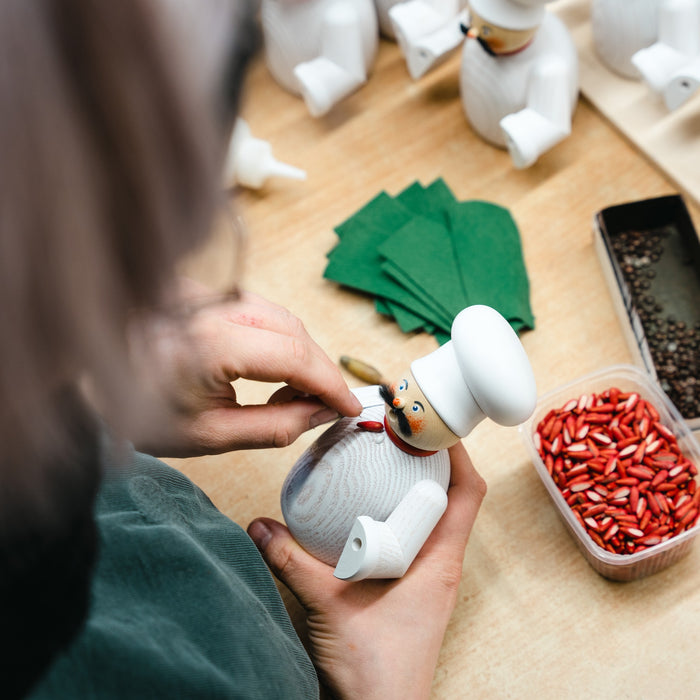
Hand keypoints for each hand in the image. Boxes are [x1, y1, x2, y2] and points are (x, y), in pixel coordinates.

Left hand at [127, 281, 361, 456]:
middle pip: (292, 328)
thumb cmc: (136, 411)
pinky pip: (257, 309)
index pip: (293, 355)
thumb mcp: (210, 435)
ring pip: (278, 315)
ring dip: (299, 352)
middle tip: (326, 404)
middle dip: (318, 367)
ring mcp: (204, 291)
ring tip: (294, 393)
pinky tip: (270, 368)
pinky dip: (276, 338)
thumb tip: (322, 413)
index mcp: (207, 344)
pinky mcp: (201, 289)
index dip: (330, 381)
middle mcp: (209, 306)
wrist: (88, 380)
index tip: (349, 404)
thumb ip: (276, 427)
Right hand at [248, 442, 486, 699]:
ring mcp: (428, 578)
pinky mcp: (411, 589)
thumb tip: (260, 524)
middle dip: (434, 461)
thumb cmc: (376, 669)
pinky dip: (396, 514)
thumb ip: (291, 560)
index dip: (456, 453)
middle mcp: (441, 565)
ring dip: (416, 487)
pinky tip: (366, 509)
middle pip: (453, 497)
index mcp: (439, 562)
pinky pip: (412, 539)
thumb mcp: (328, 604)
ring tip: (386, 460)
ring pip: (433, 517)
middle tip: (401, 433)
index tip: (432, 424)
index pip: (467, 493)